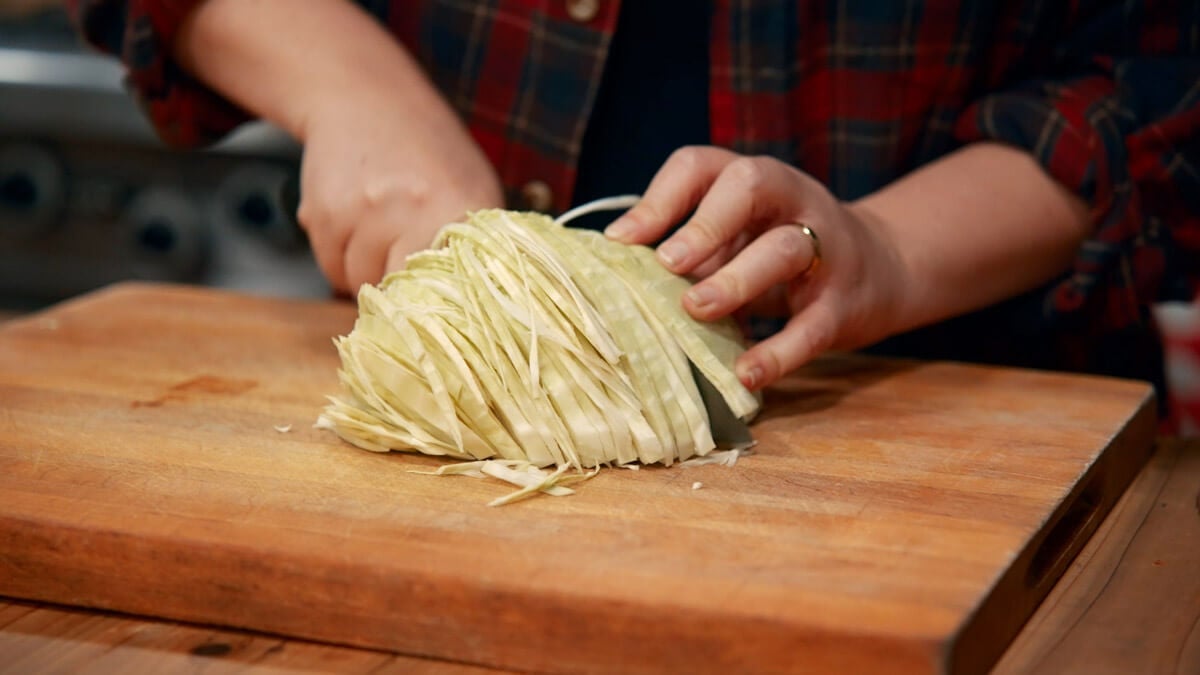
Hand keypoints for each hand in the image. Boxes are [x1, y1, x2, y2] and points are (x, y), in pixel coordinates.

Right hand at [296, 92, 503, 294]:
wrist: (365, 97)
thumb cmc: (429, 152)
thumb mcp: (475, 189)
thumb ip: (478, 248)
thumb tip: (473, 310)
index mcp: (461, 210)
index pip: (450, 293)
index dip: (440, 309)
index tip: (438, 311)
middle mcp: (412, 212)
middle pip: (402, 297)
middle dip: (402, 294)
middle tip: (407, 266)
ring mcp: (364, 213)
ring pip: (360, 285)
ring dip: (367, 274)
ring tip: (381, 235)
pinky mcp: (323, 215)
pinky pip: (331, 268)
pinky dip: (341, 259)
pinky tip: (355, 225)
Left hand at [605, 146, 909, 389]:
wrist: (880, 270)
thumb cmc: (777, 254)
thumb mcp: (733, 238)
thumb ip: (684, 247)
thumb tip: (605, 272)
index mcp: (751, 182)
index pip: (701, 166)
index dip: (659, 198)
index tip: (622, 241)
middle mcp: (791, 201)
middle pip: (750, 185)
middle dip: (705, 223)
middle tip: (666, 264)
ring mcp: (825, 247)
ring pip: (785, 248)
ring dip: (737, 279)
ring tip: (696, 310)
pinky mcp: (845, 303)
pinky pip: (812, 326)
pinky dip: (779, 352)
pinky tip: (745, 374)